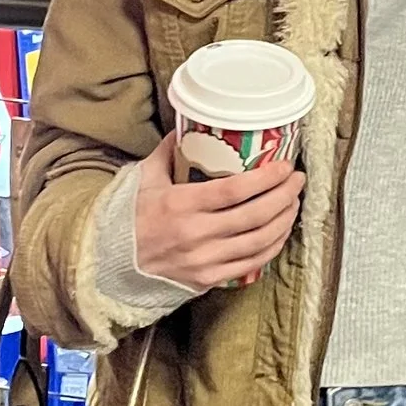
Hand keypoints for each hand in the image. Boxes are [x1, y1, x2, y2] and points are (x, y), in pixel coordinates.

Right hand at [130, 133, 303, 289]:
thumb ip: (168, 152)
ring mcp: (203, 260)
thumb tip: (189, 125)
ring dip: (284, 220)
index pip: (235, 190)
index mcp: (180, 205)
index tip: (284, 165)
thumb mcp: (144, 179)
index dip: (266, 177)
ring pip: (259, 241)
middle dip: (284, 195)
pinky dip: (272, 246)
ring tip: (294, 202)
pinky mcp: (208, 280)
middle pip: (255, 215)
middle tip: (297, 180)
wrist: (109, 266)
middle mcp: (195, 235)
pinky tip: (280, 231)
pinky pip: (251, 264)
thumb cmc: (128, 219)